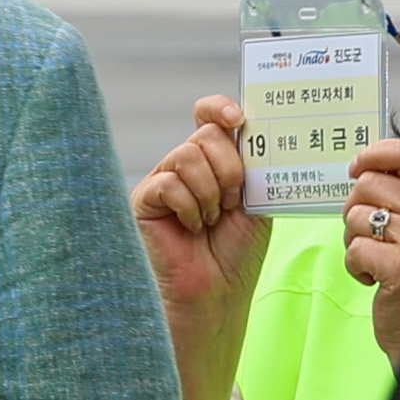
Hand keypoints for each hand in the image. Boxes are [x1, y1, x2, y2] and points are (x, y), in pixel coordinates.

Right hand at [134, 95, 267, 340]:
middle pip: (206, 134)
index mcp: (214, 159)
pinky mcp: (144, 199)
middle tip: (231, 202)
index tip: (237, 118)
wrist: (217, 291)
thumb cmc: (236, 251)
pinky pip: (169, 182)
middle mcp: (186, 164)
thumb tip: (247, 128)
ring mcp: (163, 179)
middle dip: (229, 169)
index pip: (209, 114)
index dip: (219, 107)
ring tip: (210, 220)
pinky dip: (189, 207)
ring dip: (210, 192)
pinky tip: (191, 228)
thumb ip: (250, 165)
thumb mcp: (255, 201)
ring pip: (187, 155)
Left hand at [337, 134, 399, 298]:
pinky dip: (355, 265)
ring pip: (357, 216)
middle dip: (354, 209)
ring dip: (353, 240)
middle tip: (371, 237)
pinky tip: (376, 278)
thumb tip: (361, 168)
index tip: (357, 169)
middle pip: (369, 183)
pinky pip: (355, 248)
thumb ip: (399, 195)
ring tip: (377, 260)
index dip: (375, 153)